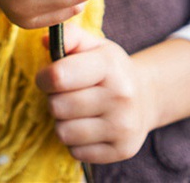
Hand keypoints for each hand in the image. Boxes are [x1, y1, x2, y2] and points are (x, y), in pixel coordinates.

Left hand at [35, 24, 154, 163]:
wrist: (146, 96)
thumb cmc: (109, 69)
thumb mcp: (93, 45)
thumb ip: (69, 36)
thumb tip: (43, 40)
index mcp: (109, 65)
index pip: (58, 77)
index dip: (44, 78)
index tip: (47, 77)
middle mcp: (120, 96)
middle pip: (57, 107)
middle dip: (54, 100)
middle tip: (66, 95)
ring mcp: (123, 126)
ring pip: (64, 133)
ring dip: (63, 123)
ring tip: (76, 112)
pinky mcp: (122, 150)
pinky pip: (76, 152)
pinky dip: (75, 141)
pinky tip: (87, 127)